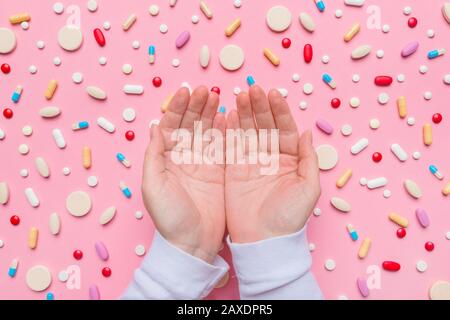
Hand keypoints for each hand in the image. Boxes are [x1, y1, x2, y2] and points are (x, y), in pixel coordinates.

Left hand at [142, 86, 225, 262]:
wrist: (192, 243)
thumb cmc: (169, 217)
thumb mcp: (153, 186)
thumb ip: (153, 155)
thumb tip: (154, 127)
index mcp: (166, 159)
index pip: (171, 126)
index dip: (177, 108)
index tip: (186, 91)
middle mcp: (184, 158)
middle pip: (190, 124)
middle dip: (197, 106)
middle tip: (206, 90)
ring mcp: (203, 164)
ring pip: (206, 131)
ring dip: (210, 113)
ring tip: (217, 96)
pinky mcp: (219, 172)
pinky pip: (222, 146)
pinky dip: (225, 131)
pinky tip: (227, 116)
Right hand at [225, 86, 320, 242]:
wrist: (263, 241)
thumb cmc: (289, 218)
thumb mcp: (308, 188)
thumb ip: (309, 159)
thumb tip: (308, 133)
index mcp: (291, 160)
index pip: (285, 129)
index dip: (279, 111)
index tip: (272, 94)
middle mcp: (271, 158)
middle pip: (265, 126)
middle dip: (259, 107)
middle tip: (252, 90)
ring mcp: (251, 163)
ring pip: (248, 132)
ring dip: (244, 113)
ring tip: (240, 96)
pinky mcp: (234, 170)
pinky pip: (232, 146)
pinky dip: (230, 131)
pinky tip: (229, 115)